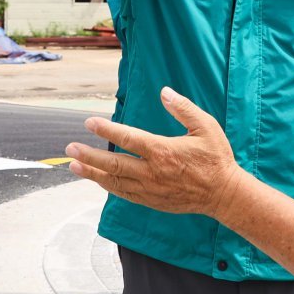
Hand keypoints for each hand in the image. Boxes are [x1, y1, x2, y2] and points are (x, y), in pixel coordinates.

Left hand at [65, 86, 244, 219]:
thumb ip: (183, 108)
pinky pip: (124, 193)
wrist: (224, 194)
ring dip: (91, 173)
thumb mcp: (206, 127)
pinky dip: (108, 186)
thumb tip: (164, 92)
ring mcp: (150, 189)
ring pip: (114, 181)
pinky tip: (96, 179)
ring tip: (73, 165)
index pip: (127, 138)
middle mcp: (152, 172)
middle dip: (89, 155)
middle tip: (69, 148)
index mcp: (163, 151)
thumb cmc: (216, 158)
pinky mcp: (152, 201)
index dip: (106, 130)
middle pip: (112, 164)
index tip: (89, 122)